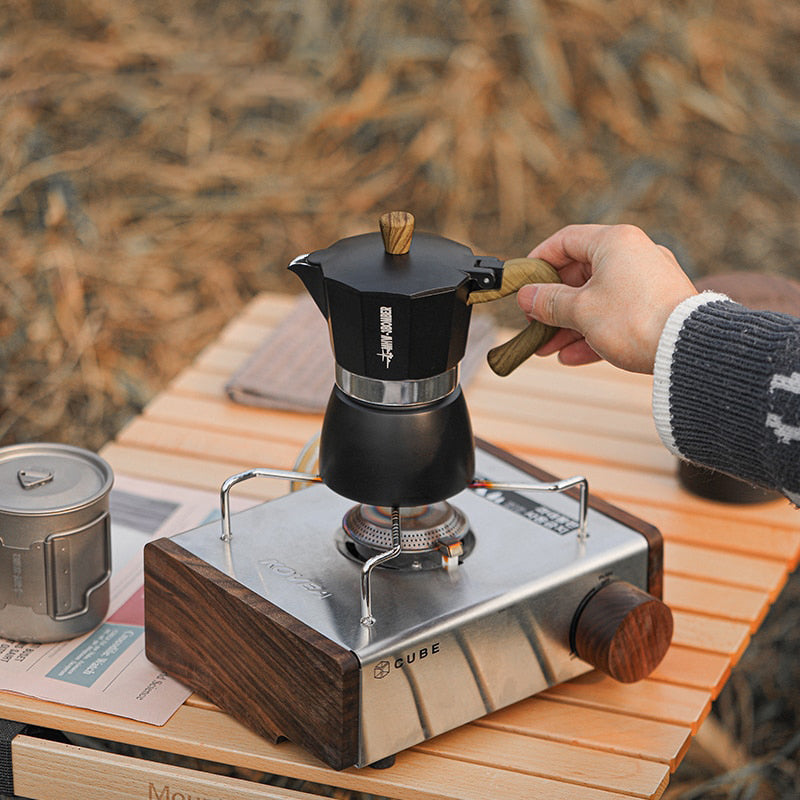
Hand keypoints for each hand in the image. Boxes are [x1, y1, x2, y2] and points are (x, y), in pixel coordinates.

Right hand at [518, 224, 696, 372]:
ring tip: (549, 348)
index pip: (565, 240)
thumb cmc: (634, 321)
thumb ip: (548, 302)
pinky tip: (572, 356)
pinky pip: (617, 315)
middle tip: (534, 323)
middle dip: (553, 304)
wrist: (688, 349)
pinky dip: (593, 333)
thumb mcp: (580, 311)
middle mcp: (634, 255)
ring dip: (569, 324)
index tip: (523, 282)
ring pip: (597, 299)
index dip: (539, 260)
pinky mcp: (657, 307)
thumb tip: (526, 297)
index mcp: (615, 242)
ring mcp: (648, 282)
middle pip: (580, 274)